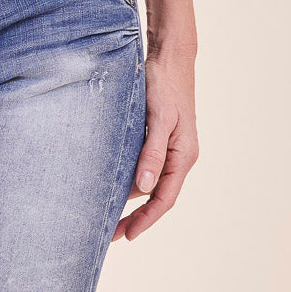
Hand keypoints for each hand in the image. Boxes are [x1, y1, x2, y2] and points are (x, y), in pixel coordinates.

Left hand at [112, 39, 198, 240]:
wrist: (170, 56)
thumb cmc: (164, 83)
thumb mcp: (158, 117)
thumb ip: (151, 151)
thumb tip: (143, 187)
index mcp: (183, 155)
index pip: (164, 198)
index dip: (146, 220)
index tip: (127, 235)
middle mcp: (179, 156)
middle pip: (157, 195)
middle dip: (136, 216)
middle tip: (110, 233)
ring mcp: (170, 147)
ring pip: (150, 181)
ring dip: (132, 198)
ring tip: (107, 211)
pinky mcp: (160, 136)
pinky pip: (147, 166)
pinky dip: (132, 178)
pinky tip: (115, 180)